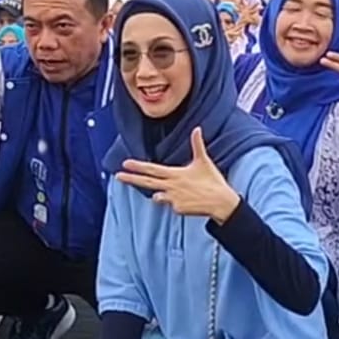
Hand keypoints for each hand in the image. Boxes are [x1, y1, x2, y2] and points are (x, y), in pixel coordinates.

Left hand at [117, 127, 241, 221]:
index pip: (152, 169)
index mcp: (175, 174)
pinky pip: (171, 205)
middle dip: (131, 179)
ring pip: (158, 196)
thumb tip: (197, 128)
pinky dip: (177, 203)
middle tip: (118, 176)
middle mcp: (171, 186)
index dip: (138, 166)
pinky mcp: (177, 209)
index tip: (125, 163)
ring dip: (163, 194)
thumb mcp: (204, 161)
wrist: (221, 202)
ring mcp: (173, 199)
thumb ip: (197, 145)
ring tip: (183, 192)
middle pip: (146, 182)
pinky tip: (190, 201)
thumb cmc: (212, 181)